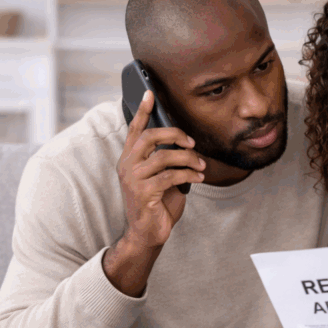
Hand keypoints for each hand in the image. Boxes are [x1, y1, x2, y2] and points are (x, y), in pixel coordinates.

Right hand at [116, 90, 206, 249]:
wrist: (147, 234)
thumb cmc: (156, 205)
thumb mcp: (160, 178)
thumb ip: (165, 161)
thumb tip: (186, 145)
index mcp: (129, 160)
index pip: (134, 130)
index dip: (142, 111)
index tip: (149, 93)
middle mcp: (127, 166)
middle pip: (149, 137)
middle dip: (174, 134)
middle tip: (192, 142)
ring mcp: (133, 180)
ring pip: (164, 157)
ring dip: (188, 159)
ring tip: (200, 165)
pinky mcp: (144, 193)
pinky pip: (171, 176)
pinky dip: (189, 175)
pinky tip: (198, 178)